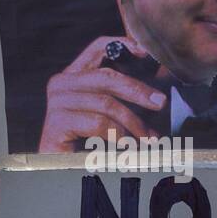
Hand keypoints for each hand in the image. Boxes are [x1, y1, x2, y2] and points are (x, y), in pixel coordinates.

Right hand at [38, 36, 165, 152]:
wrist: (60, 172)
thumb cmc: (89, 145)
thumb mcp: (111, 115)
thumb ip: (127, 100)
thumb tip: (159, 94)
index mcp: (75, 77)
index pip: (98, 48)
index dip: (123, 45)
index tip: (146, 54)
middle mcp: (61, 84)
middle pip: (107, 76)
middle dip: (138, 90)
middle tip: (160, 103)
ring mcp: (57, 103)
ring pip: (106, 104)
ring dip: (133, 124)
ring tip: (149, 139)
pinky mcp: (56, 122)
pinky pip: (98, 123)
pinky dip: (119, 136)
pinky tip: (129, 147)